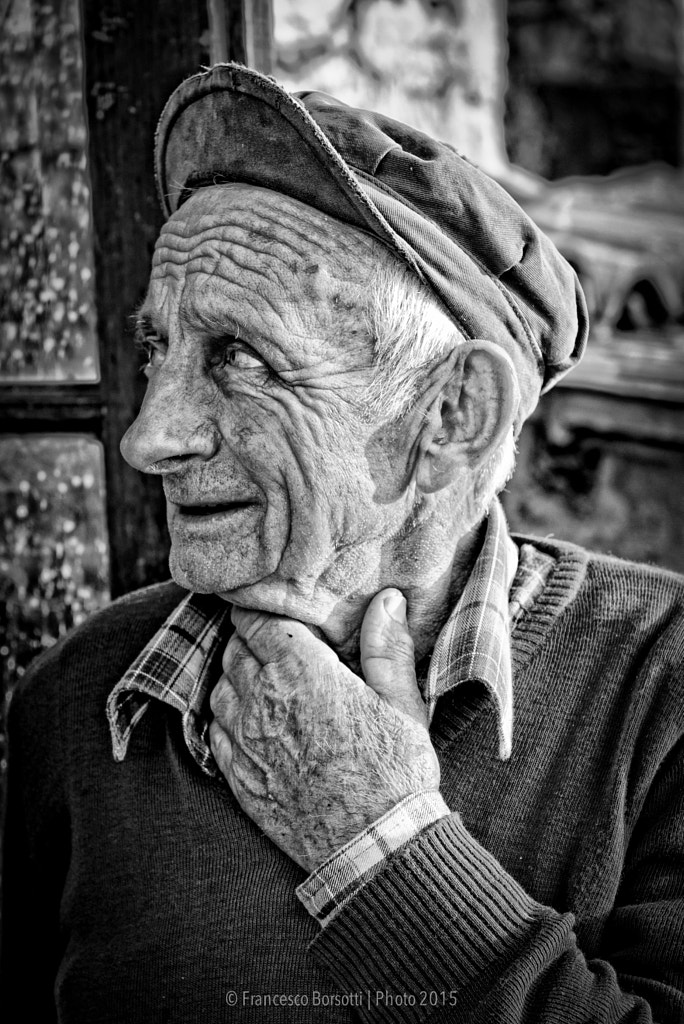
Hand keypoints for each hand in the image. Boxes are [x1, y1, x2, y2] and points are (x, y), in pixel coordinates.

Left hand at [208, 589, 439, 871]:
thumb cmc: (395, 771)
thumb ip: (387, 647)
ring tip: (267, 681)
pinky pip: (216, 730)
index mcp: (301, 670)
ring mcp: (244, 740)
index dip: (263, 610)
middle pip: (235, 649)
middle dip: (252, 640)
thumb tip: (388, 599)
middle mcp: (262, 698)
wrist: (374, 847)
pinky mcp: (238, 776)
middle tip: (278, 644)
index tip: (276, 611)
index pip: (257, 619)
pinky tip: (253, 722)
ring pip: (220, 686)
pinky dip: (229, 717)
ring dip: (238, 677)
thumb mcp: (403, 703)